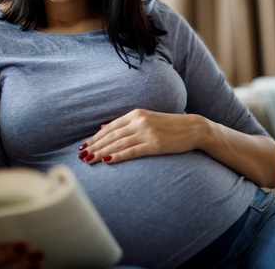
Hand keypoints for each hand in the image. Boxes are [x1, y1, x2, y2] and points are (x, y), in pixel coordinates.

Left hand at [77, 109, 208, 163]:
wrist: (193, 128)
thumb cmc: (169, 126)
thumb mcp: (147, 119)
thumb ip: (126, 123)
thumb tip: (104, 127)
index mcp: (136, 114)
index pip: (110, 127)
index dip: (95, 138)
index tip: (83, 146)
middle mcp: (139, 121)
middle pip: (111, 136)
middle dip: (94, 146)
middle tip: (80, 156)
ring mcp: (147, 133)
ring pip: (118, 144)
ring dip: (101, 152)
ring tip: (88, 160)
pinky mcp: (155, 145)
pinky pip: (132, 151)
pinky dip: (118, 156)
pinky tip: (106, 160)